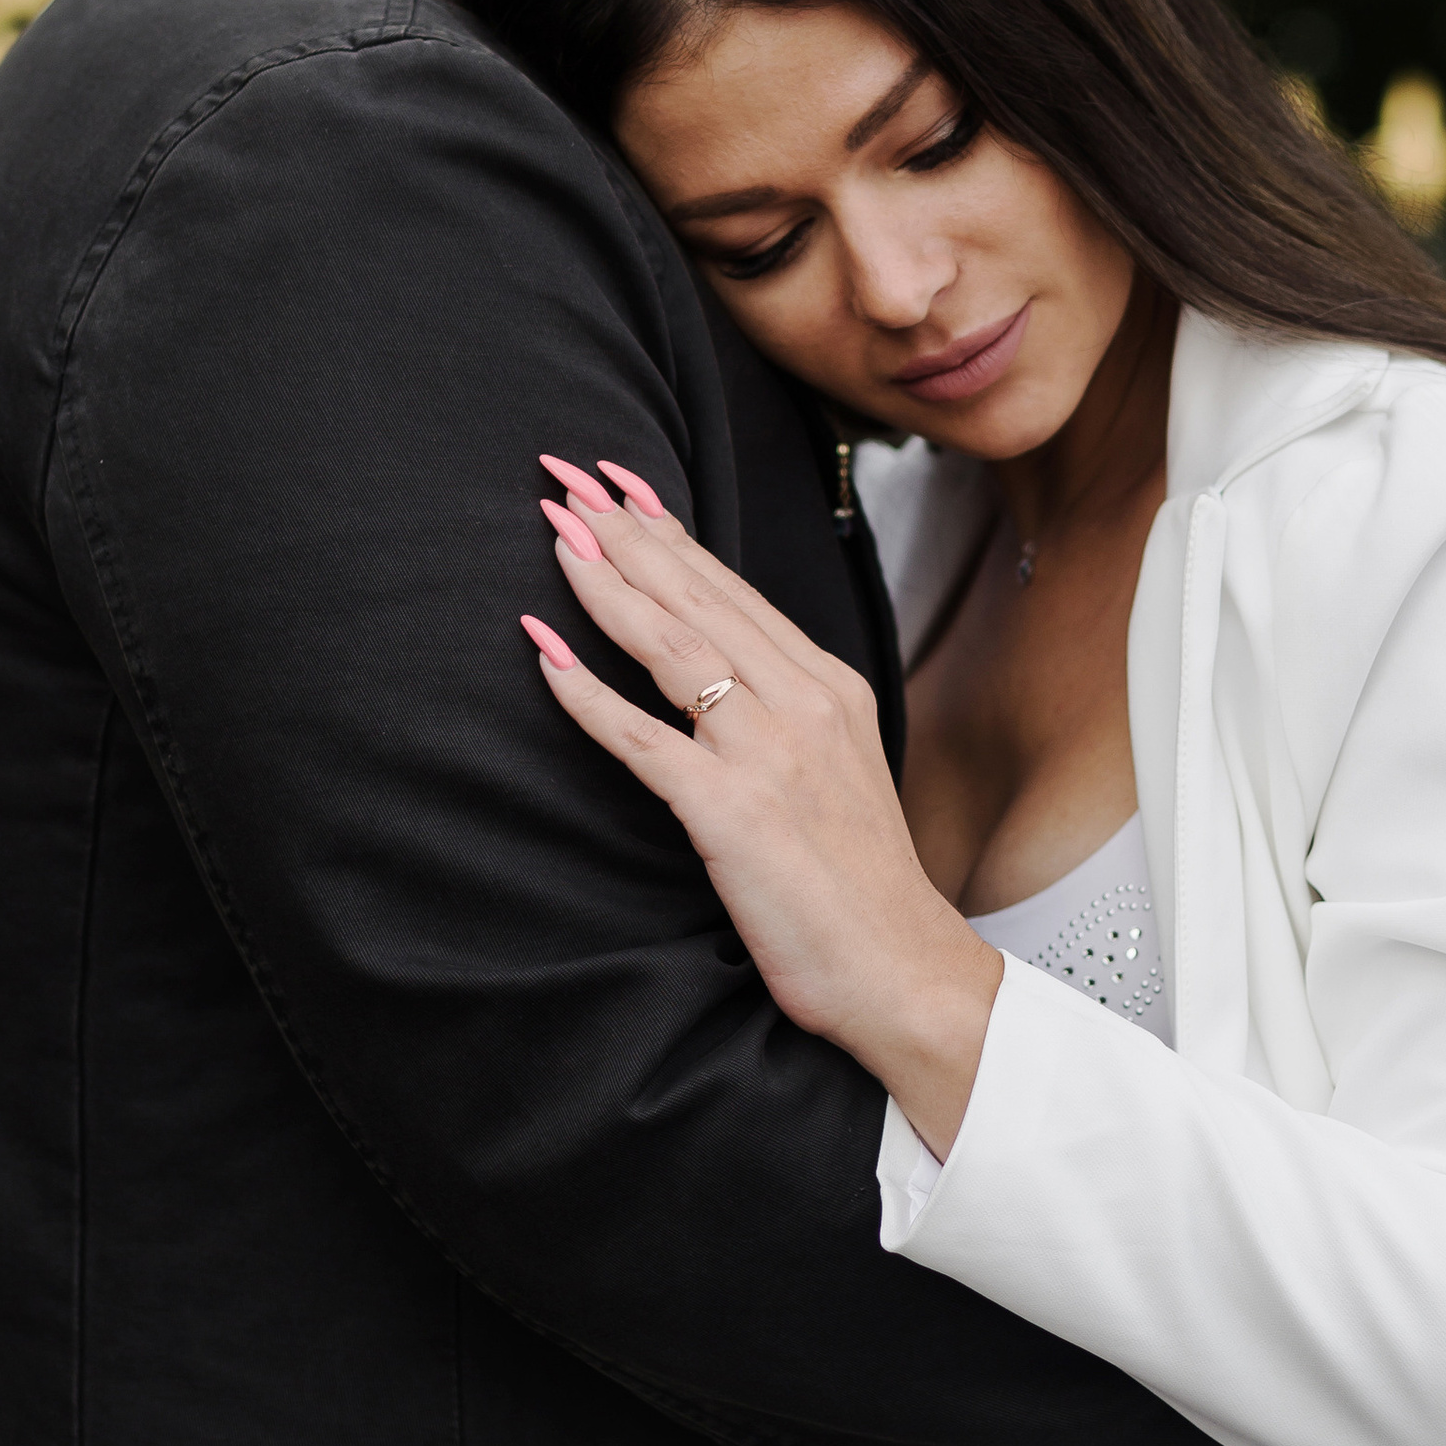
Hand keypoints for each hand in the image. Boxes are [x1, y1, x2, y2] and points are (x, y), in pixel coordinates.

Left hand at [524, 458, 1002, 1154]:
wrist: (902, 967)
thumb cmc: (857, 880)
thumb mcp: (833, 768)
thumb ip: (781, 710)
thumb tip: (719, 669)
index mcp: (828, 685)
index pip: (730, 587)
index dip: (665, 531)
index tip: (613, 484)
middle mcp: (802, 702)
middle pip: (697, 597)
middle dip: (623, 532)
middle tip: (563, 478)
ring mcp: (769, 753)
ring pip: (673, 646)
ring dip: (605, 586)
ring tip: (552, 536)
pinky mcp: (733, 812)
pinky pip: (645, 740)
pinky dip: (589, 696)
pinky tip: (544, 657)